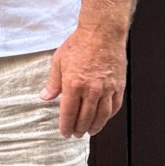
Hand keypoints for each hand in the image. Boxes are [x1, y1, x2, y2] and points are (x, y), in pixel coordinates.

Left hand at [40, 20, 127, 139]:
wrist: (102, 31)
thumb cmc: (80, 43)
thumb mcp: (59, 60)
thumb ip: (53, 82)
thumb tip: (45, 97)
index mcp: (73, 84)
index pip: (69, 113)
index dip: (66, 126)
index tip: (64, 132)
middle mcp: (91, 89)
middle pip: (85, 118)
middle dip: (79, 129)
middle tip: (76, 134)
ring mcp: (106, 88)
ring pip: (101, 116)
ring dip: (95, 126)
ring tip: (90, 131)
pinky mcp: (118, 85)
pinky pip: (114, 106)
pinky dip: (109, 115)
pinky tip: (104, 118)